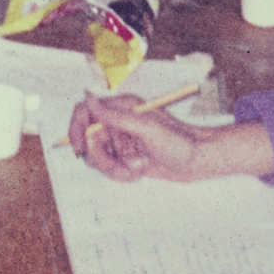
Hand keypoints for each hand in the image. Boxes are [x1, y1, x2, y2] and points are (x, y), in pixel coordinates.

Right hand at [67, 96, 273, 183]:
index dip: (76, 128)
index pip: (84, 112)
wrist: (197, 161)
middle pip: (88, 141)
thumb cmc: (179, 142)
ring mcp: (121, 141)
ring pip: (99, 158)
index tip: (80, 147)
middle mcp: (117, 122)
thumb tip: (89, 99)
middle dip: (104, 157)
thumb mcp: (146, 128)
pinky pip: (111, 169)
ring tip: (140, 165)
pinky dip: (124, 174)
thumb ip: (115, 116)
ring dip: (117, 167)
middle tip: (127, 162)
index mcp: (121, 107)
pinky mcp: (125, 157)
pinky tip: (142, 170)